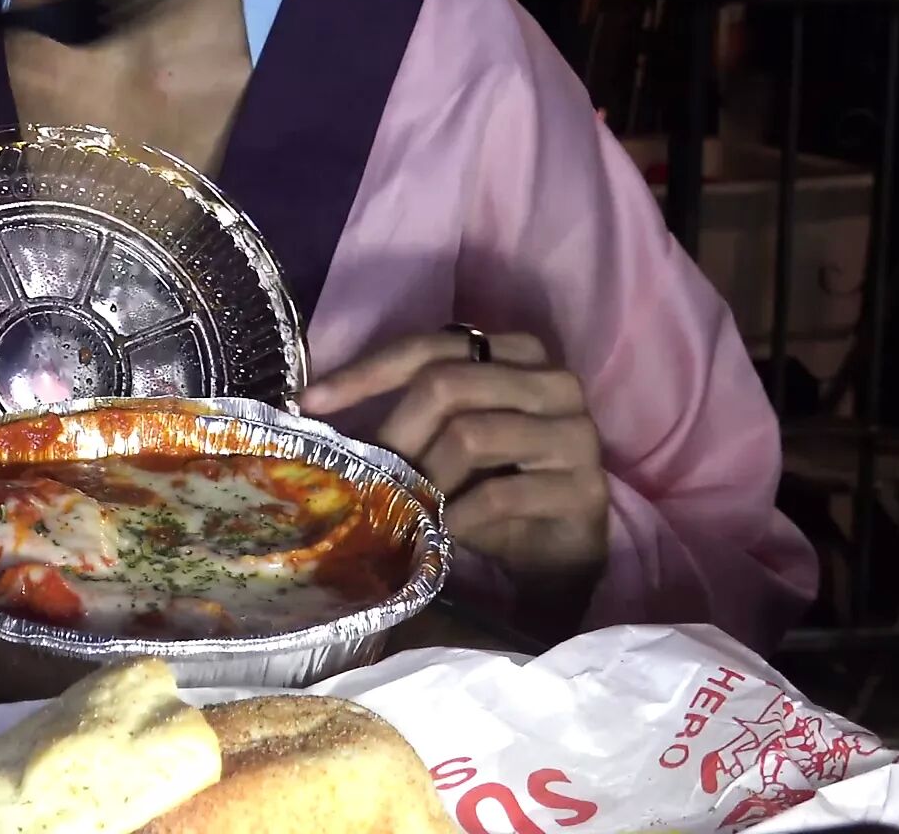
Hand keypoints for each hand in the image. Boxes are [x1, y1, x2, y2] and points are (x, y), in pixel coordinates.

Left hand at [301, 329, 607, 630]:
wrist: (558, 551)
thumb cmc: (492, 487)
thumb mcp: (446, 441)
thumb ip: (409, 416)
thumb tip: (318, 413)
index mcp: (516, 352)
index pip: (430, 347)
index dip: (366, 372)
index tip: (312, 403)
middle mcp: (553, 380)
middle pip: (450, 384)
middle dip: (395, 431)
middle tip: (362, 475)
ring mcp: (576, 432)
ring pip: (474, 435)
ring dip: (425, 478)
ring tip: (399, 508)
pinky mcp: (586, 489)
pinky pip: (501, 495)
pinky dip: (457, 516)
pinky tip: (438, 534)